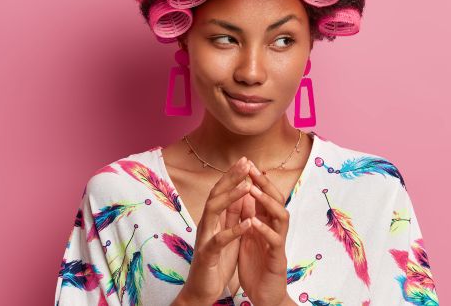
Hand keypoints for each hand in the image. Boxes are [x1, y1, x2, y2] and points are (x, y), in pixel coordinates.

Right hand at [179, 156, 253, 304]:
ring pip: (214, 211)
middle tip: (245, 162)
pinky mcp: (208, 255)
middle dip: (230, 178)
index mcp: (212, 220)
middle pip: (215, 194)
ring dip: (231, 197)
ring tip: (247, 185)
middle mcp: (206, 225)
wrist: (202, 290)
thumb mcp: (227, 234)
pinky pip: (220, 240)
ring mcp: (205, 238)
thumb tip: (241, 193)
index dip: (232, 175)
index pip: (221, 192)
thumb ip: (231, 215)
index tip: (245, 160)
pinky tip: (248, 222)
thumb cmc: (216, 262)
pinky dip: (234, 230)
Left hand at [237, 161, 291, 305]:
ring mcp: (278, 244)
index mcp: (266, 224)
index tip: (246, 163)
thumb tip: (244, 195)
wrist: (265, 295)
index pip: (265, 197)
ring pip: (280, 217)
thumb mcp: (250, 237)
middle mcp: (276, 230)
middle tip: (252, 168)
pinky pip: (274, 241)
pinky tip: (255, 223)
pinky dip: (265, 231)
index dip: (257, 180)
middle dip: (264, 183)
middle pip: (276, 200)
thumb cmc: (257, 266)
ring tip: (254, 190)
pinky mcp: (277, 259)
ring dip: (267, 202)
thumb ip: (250, 218)